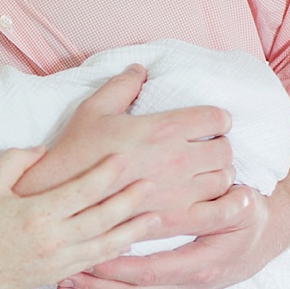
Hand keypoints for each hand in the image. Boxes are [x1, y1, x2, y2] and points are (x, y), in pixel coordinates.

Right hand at [0, 147, 161, 288]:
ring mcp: (60, 260)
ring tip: (156, 217)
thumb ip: (15, 161)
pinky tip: (131, 241)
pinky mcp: (60, 274)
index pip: (82, 190)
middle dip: (130, 200)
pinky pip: (96, 261)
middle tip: (151, 183)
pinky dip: (117, 250)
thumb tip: (44, 150)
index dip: (105, 173)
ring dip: (133, 229)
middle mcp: (54, 238)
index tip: (123, 157)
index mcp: (37, 213)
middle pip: (103, 217)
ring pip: (107, 243)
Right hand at [13, 65, 235, 236]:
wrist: (60, 195)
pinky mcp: (176, 219)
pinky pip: (220, 213)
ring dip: (218, 174)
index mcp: (163, 128)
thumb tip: (140, 69)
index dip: (216, 119)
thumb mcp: (93, 109)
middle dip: (218, 146)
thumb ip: (122, 86)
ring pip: (224, 179)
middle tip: (203, 149)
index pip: (215, 118)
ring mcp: (180, 192)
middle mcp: (178, 159)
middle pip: (225, 150)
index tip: (208, 124)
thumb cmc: (74, 151)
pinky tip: (223, 200)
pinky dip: (229, 205)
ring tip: (203, 174)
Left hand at [58, 185, 270, 288]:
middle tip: (62, 273)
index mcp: (202, 265)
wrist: (267, 237)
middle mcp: (189, 286)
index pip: (150, 272)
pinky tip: (85, 284)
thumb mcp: (244, 206)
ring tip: (64, 282)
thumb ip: (227, 205)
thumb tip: (236, 197)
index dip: (116, 268)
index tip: (85, 257)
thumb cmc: (250, 215)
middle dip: (96, 286)